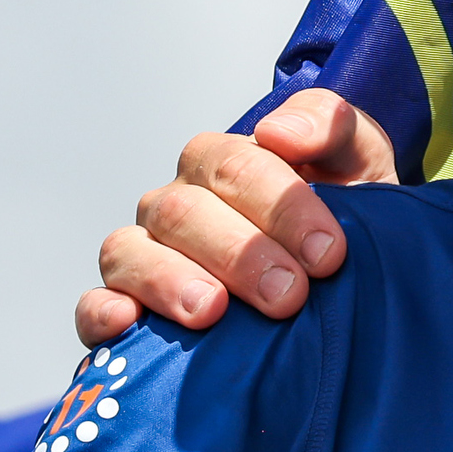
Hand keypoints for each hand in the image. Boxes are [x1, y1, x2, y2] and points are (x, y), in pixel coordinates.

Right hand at [73, 90, 395, 345]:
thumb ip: (332, 127)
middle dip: (240, 253)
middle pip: (183, 213)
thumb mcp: (359, 166)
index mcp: (223, 164)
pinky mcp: (123, 310)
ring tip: (212, 311)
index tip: (329, 254)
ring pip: (130, 253)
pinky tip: (128, 324)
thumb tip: (279, 132)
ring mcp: (143, 257)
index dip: (281, 207)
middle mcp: (175, 207)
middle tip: (289, 295)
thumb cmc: (343, 223)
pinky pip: (93, 306)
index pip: (235, 167)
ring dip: (169, 281)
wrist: (339, 290)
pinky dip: (103, 312)